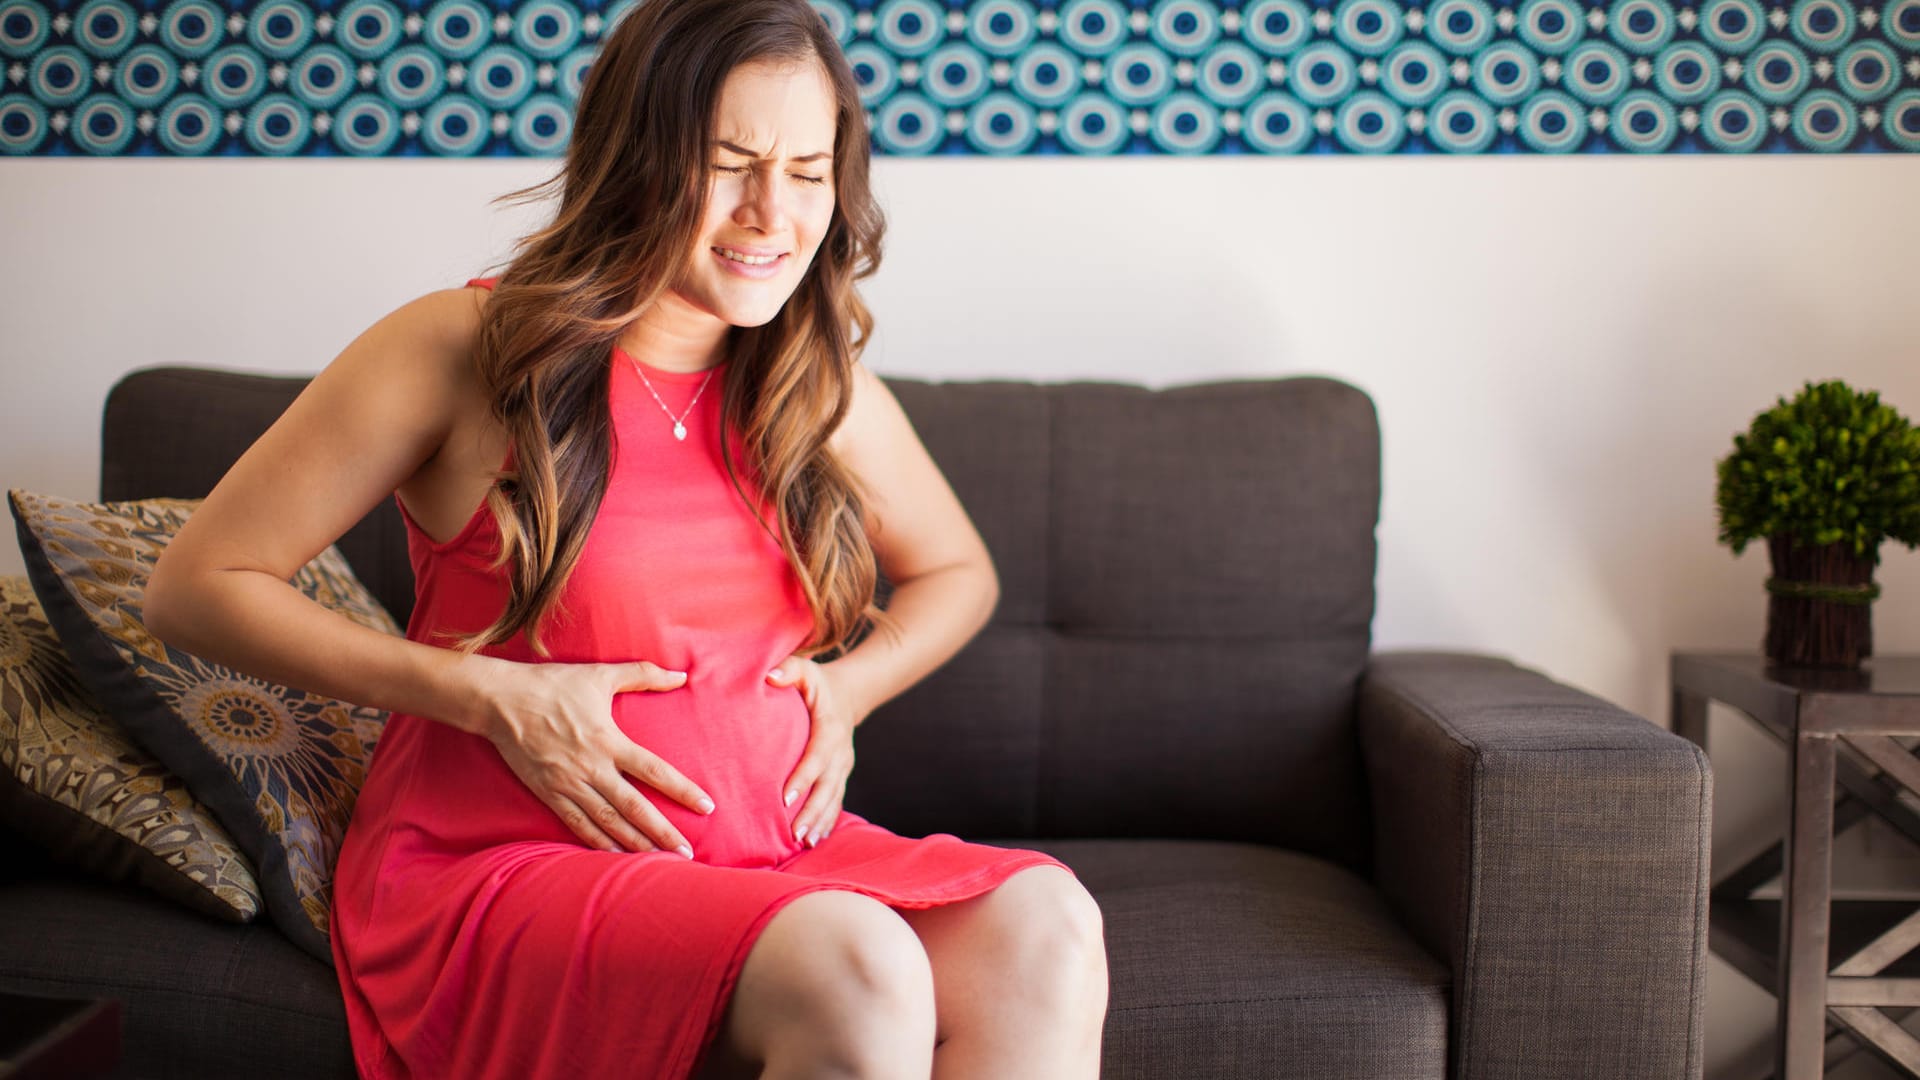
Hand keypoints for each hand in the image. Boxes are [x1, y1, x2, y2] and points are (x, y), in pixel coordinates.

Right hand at [476, 657, 716, 856]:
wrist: (501, 702)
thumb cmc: (554, 685)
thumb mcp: (601, 674)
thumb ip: (644, 674)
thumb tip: (681, 675)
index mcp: (609, 741)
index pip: (655, 771)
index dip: (682, 791)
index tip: (706, 807)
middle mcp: (592, 768)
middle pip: (634, 807)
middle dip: (662, 832)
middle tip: (686, 853)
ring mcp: (569, 784)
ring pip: (608, 822)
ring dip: (634, 844)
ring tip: (658, 862)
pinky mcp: (549, 794)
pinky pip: (577, 824)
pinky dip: (597, 843)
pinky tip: (615, 856)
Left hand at [768, 656, 863, 847]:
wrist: (848, 695)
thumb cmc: (817, 684)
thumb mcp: (805, 670)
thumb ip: (788, 670)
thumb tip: (769, 675)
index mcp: (831, 729)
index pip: (817, 757)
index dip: (804, 778)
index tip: (786, 798)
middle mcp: (841, 752)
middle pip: (828, 787)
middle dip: (812, 812)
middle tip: (795, 834)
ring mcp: (843, 767)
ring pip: (833, 799)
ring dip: (820, 822)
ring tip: (804, 843)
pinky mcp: (840, 776)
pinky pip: (835, 802)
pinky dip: (827, 822)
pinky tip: (814, 840)